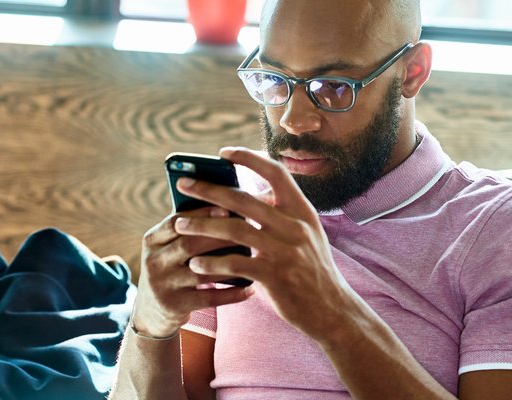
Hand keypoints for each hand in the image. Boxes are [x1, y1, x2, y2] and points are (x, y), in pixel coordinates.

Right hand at [131, 207, 255, 337]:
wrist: (151, 312)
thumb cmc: (171, 269)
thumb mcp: (167, 248)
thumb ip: (187, 230)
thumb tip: (226, 206)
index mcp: (152, 241)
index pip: (175, 222)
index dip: (201, 215)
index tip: (227, 209)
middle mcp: (153, 261)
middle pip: (189, 244)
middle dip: (219, 236)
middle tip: (247, 231)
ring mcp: (162, 285)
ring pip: (201, 272)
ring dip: (230, 264)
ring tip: (253, 257)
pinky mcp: (174, 306)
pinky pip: (208, 298)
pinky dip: (231, 294)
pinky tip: (250, 289)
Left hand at [172, 147, 356, 339]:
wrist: (332, 309)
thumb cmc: (310, 269)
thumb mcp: (305, 234)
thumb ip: (279, 215)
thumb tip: (239, 196)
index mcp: (302, 210)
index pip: (276, 172)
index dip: (249, 158)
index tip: (223, 153)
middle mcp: (295, 226)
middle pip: (244, 199)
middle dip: (208, 189)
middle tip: (183, 183)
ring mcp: (285, 251)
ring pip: (234, 229)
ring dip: (201, 226)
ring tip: (179, 225)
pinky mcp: (275, 276)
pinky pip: (235, 263)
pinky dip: (212, 263)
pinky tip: (196, 265)